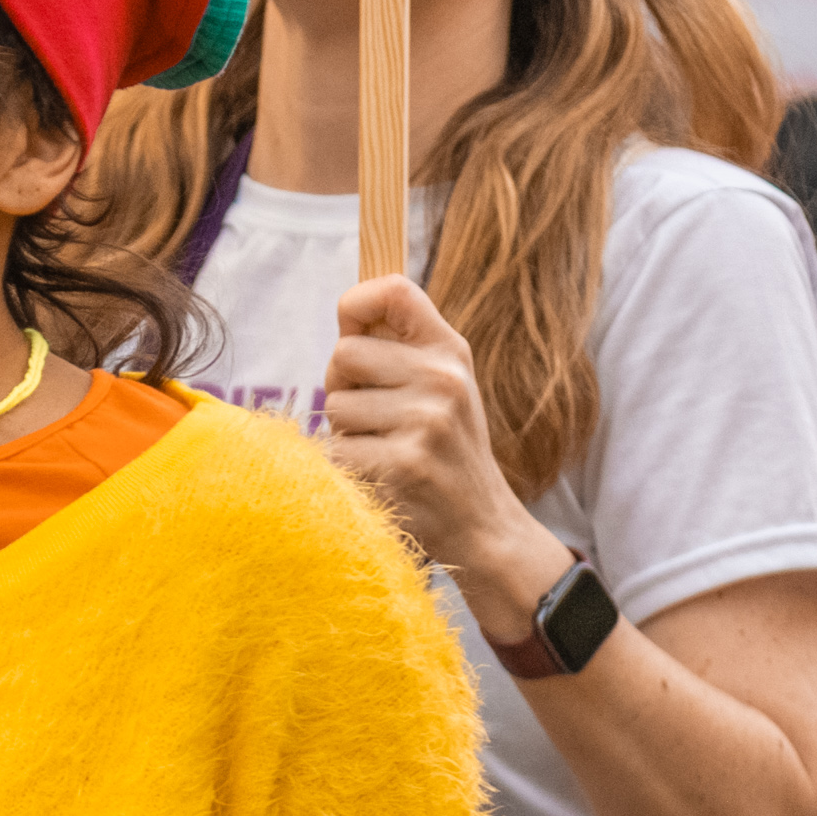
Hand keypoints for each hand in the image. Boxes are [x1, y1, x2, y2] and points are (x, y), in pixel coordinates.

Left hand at [322, 275, 571, 638]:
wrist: (482, 525)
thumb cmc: (446, 449)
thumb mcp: (442, 386)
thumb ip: (400, 348)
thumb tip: (346, 314)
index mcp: (450, 351)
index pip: (394, 290)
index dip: (355, 303)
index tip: (350, 328)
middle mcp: (442, 379)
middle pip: (343, 354)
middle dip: (342, 386)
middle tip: (373, 416)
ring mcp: (424, 423)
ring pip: (334, 406)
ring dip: (345, 433)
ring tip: (384, 450)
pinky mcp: (401, 465)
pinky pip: (335, 450)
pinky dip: (346, 467)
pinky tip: (381, 477)